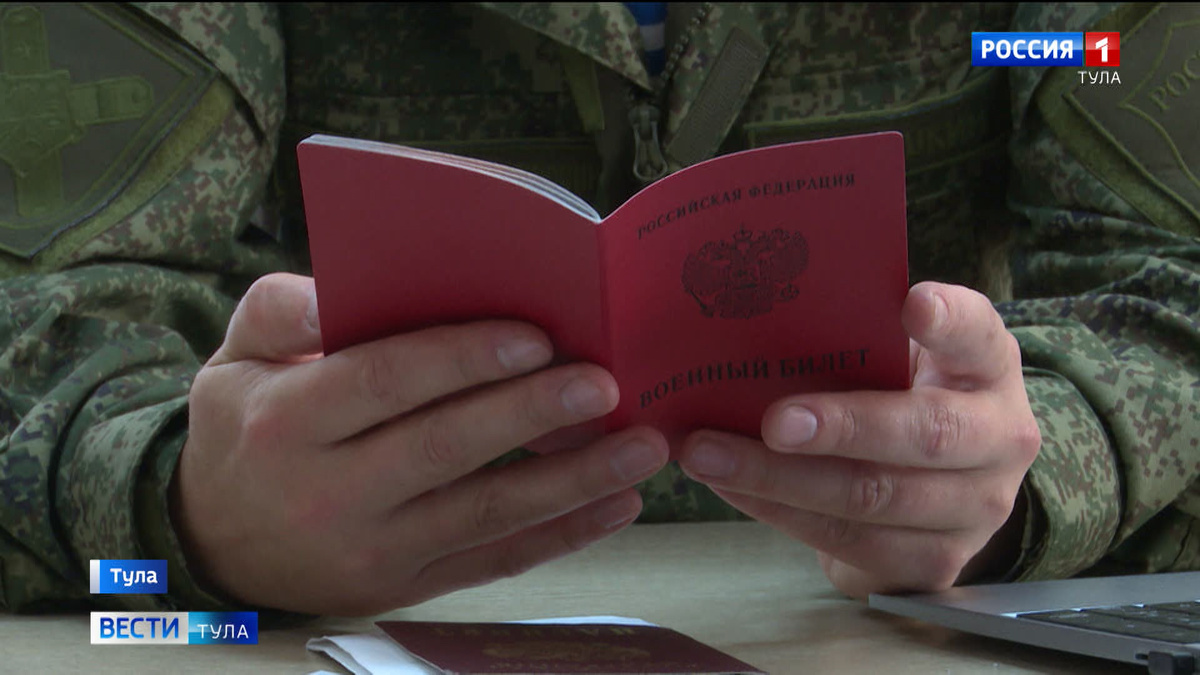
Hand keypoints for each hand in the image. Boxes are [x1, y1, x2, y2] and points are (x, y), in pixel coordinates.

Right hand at [175, 273, 667, 614]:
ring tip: (643, 448)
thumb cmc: (243, 430)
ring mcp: (373, 551)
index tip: (533, 338)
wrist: (215, 544)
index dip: (460, 359)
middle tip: (606, 386)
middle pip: (445, 449)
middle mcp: (329, 494)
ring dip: (572, 481)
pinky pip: (494, 562)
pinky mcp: (407, 586)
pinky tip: (617, 505)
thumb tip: (338, 290)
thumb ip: (282, 311)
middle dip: (533, 416)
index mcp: (287, 423)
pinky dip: (562, 535)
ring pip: (485, 514)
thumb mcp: (233, 359)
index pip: (383, 383)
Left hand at [677, 281, 1040, 598]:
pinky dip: (778, 511)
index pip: (978, 333)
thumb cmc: (900, 396)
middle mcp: (1000, 438)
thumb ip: (856, 336)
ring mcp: (975, 510)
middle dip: (843, 427)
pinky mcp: (933, 563)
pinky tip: (730, 486)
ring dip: (779, 478)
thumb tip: (752, 319)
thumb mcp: (900, 357)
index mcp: (988, 367)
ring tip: (709, 454)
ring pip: (873, 497)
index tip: (911, 306)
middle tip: (773, 421)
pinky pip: (847, 540)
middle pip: (925, 433)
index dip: (949, 320)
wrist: (941, 486)